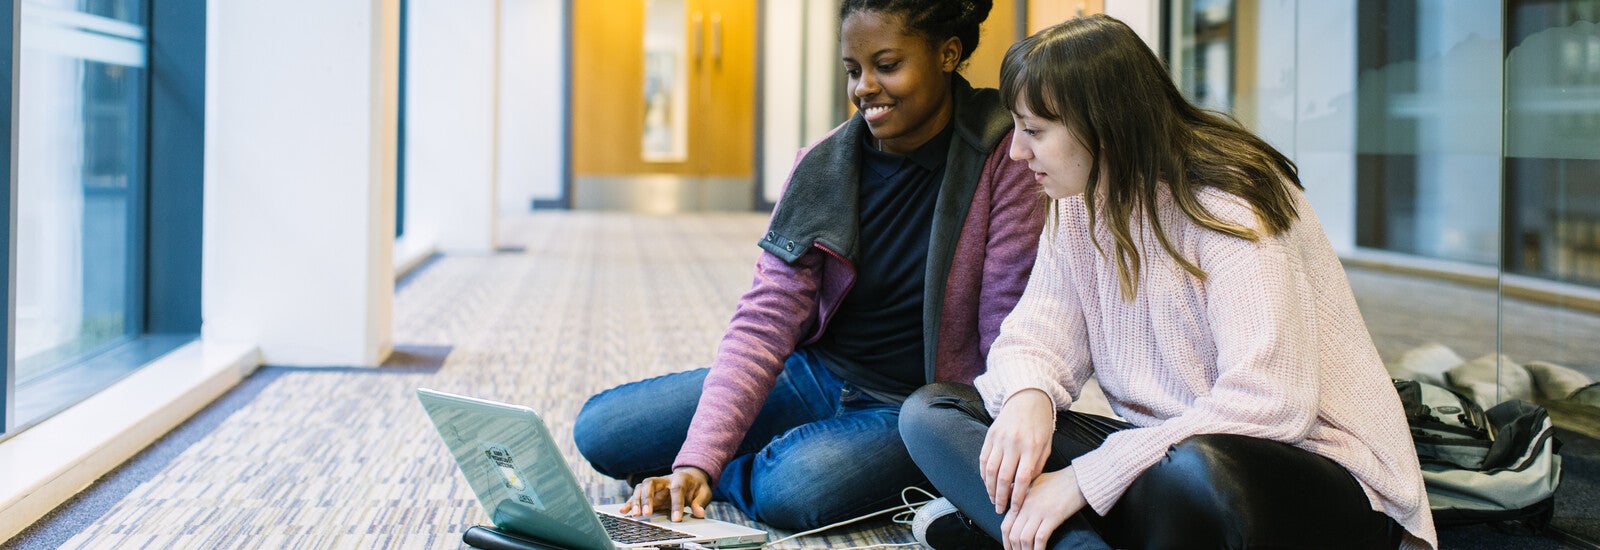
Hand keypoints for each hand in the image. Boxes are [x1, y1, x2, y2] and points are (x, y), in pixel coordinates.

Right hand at [618, 466, 711, 521]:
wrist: (689, 477)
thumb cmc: (696, 486)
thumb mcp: (704, 492)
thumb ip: (701, 502)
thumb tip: (699, 513)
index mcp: (680, 478)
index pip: (676, 489)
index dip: (676, 504)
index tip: (676, 519)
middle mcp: (664, 480)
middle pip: (651, 483)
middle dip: (647, 498)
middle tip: (647, 514)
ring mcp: (655, 485)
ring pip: (641, 488)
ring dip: (637, 501)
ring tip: (636, 515)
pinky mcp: (649, 492)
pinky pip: (636, 495)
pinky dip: (630, 503)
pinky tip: (624, 511)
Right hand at [981, 389, 1054, 514]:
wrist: (1027, 399)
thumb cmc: (1040, 425)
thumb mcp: (1046, 445)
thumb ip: (1037, 466)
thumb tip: (1025, 487)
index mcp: (1031, 447)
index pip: (1022, 479)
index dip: (1017, 497)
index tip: (1014, 509)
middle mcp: (1014, 443)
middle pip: (1004, 477)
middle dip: (1001, 497)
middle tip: (1000, 509)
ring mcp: (1000, 439)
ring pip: (990, 470)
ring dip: (989, 488)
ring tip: (992, 499)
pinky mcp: (990, 435)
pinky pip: (983, 459)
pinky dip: (983, 474)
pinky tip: (987, 483)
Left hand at [1001, 468, 1085, 549]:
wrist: (1077, 479)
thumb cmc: (1058, 480)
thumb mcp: (1034, 481)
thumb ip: (1020, 490)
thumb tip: (1009, 494)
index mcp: (1021, 499)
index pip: (1006, 524)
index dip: (1006, 541)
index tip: (1009, 548)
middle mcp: (1027, 506)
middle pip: (1013, 534)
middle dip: (1014, 549)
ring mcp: (1039, 511)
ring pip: (1024, 538)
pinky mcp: (1053, 517)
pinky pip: (1040, 538)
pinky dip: (1038, 549)